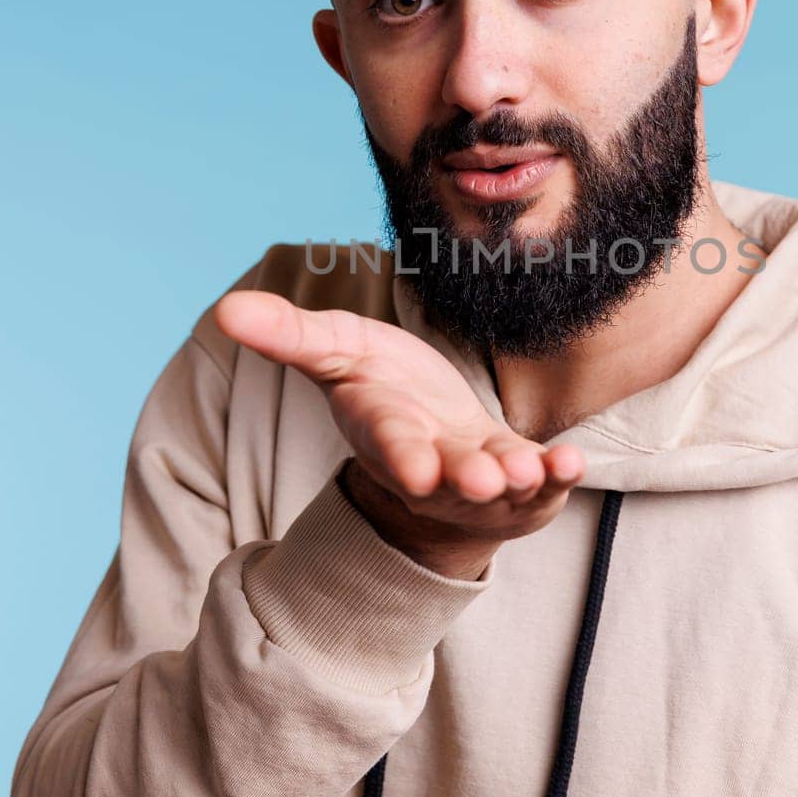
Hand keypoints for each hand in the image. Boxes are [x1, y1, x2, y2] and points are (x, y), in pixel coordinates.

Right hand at [214, 291, 584, 574]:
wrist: (431, 442)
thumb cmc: (383, 390)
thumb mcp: (337, 352)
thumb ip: (291, 335)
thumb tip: (224, 309)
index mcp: (386, 432)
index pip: (392, 445)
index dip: (404, 456)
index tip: (418, 471)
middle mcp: (433, 465)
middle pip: (450, 477)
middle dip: (467, 480)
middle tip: (485, 481)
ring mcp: (478, 479)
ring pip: (499, 487)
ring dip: (518, 480)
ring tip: (532, 471)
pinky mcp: (520, 478)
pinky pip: (542, 481)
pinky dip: (557, 473)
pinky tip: (572, 460)